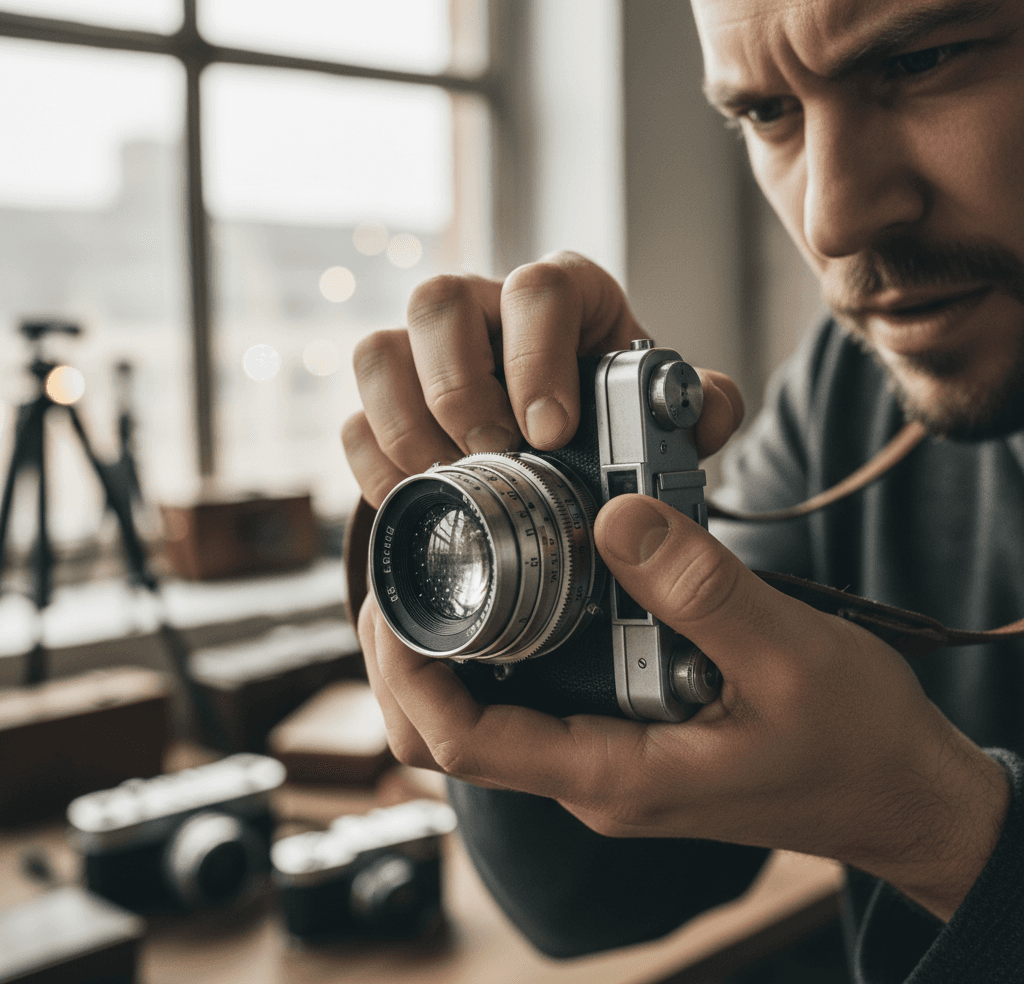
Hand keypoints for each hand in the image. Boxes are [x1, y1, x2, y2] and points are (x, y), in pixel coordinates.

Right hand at [342, 251, 743, 507]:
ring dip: (406, 426)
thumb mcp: (665, 410)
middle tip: (494, 458)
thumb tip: (702, 414)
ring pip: (379, 351)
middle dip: (460, 391)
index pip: (536, 288)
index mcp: (558, 298)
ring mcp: (426, 353)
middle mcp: (484, 311)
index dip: (535, 355)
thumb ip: (696, 404)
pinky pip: (355, 416)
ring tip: (449, 484)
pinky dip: (376, 463)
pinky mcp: (391, 402)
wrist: (562, 437)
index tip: (550, 431)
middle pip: (438, 303)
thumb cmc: (612, 412)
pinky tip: (416, 498)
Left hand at [359, 493, 1008, 922]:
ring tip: (438, 571)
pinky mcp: (619, 729)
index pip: (464, 746)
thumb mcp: (788, 655)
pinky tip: (511, 586)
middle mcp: (590, 771)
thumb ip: (700, 589)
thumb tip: (614, 518)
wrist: (894, 790)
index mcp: (613, 772)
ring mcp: (602, 753)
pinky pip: (530, 695)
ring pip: (481, 719)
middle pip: (449, 740)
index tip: (391, 602)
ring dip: (442, 652)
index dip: (408, 675)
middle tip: (401, 578)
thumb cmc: (853, 742)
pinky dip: (498, 647)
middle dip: (404, 663)